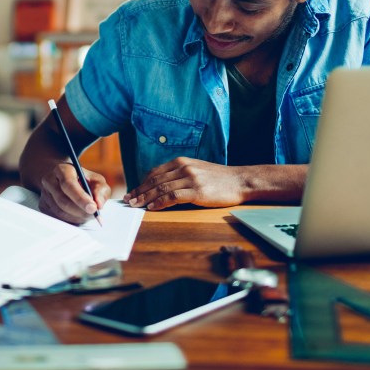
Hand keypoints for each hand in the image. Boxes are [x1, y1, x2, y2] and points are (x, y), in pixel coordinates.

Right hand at [38, 162, 111, 224]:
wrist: (64, 179)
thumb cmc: (82, 179)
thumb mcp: (96, 179)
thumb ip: (101, 190)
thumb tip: (99, 204)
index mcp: (62, 170)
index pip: (68, 185)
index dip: (81, 198)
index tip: (93, 208)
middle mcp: (49, 181)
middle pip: (63, 200)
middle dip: (81, 211)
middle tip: (94, 214)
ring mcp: (44, 194)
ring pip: (60, 212)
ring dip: (77, 217)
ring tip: (88, 214)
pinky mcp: (43, 206)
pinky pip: (57, 218)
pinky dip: (71, 220)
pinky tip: (79, 215)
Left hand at [124, 157, 248, 210]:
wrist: (240, 181)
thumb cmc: (220, 178)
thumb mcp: (197, 170)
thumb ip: (181, 174)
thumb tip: (162, 186)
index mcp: (182, 161)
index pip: (155, 172)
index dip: (142, 183)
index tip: (133, 191)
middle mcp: (184, 167)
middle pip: (155, 180)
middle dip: (140, 191)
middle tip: (129, 200)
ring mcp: (190, 179)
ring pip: (161, 189)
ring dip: (146, 198)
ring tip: (136, 206)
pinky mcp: (197, 191)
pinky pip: (172, 197)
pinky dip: (159, 203)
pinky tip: (152, 208)